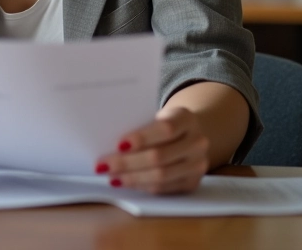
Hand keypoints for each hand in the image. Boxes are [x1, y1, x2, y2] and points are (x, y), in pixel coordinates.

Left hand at [94, 107, 209, 193]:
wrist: (190, 133)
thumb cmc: (164, 122)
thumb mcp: (158, 114)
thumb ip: (140, 123)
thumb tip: (107, 138)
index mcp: (187, 118)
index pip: (166, 129)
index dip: (142, 138)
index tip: (118, 144)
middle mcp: (197, 142)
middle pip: (160, 157)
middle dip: (128, 163)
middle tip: (104, 165)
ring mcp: (198, 165)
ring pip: (161, 176)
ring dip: (132, 178)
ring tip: (112, 177)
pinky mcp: (192, 183)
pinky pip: (164, 188)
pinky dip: (142, 186)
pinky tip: (126, 182)